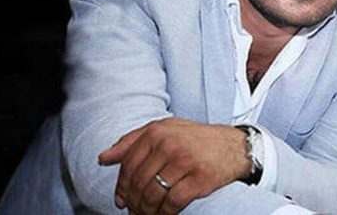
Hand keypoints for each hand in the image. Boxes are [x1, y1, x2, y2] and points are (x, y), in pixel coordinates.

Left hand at [98, 117, 250, 213]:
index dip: (121, 187)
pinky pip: (173, 203)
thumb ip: (131, 141)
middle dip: (133, 202)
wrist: (232, 146)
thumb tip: (103, 158)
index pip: (129, 164)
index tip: (121, 201)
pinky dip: (164, 214)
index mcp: (156, 131)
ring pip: (154, 194)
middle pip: (139, 182)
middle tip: (133, 213)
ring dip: (146, 211)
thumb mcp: (162, 130)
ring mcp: (184, 161)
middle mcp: (168, 144)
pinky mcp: (199, 179)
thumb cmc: (193, 138)